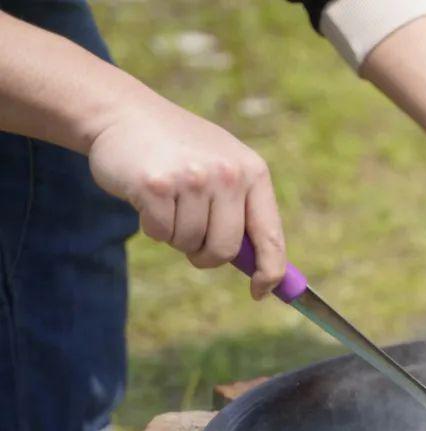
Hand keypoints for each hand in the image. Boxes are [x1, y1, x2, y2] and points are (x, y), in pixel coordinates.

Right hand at [87, 100, 285, 298]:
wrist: (124, 114)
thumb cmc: (180, 151)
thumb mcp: (224, 169)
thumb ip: (243, 212)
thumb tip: (263, 272)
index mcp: (253, 173)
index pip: (271, 236)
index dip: (270, 272)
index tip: (260, 291)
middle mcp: (228, 174)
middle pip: (225, 250)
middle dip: (205, 254)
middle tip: (190, 235)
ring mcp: (193, 178)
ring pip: (189, 243)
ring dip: (175, 235)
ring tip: (168, 201)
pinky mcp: (156, 185)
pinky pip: (160, 234)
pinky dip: (152, 226)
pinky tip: (148, 197)